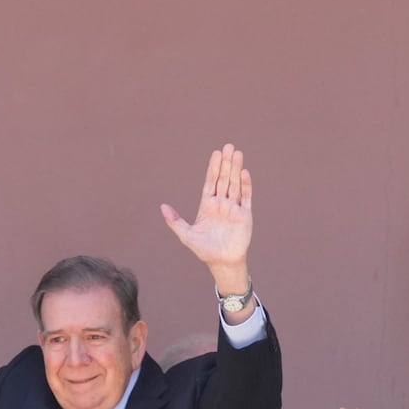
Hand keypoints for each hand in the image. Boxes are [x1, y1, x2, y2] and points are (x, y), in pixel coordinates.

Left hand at [160, 144, 252, 290]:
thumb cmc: (204, 250)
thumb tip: (162, 207)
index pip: (211, 182)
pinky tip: (244, 172)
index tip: (216, 153)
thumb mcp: (186, 235)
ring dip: (236, 169)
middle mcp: (221, 203)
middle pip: (224, 179)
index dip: (213, 168)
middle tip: (228, 146)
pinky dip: (246, 185)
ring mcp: (233, 208)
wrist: (222, 262)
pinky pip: (246, 196)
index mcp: (207, 206)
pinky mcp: (245, 214)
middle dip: (226, 163)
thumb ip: (175, 221)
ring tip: (237, 153)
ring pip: (235, 184)